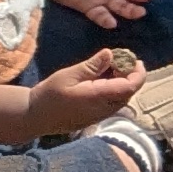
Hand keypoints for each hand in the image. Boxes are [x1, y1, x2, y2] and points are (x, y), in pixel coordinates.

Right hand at [27, 50, 150, 128]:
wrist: (34, 117)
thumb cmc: (49, 95)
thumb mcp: (68, 76)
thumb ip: (92, 66)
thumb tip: (111, 53)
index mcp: (99, 98)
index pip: (130, 87)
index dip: (138, 73)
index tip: (134, 59)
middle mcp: (105, 109)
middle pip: (129, 92)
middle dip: (130, 74)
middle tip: (119, 60)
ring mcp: (101, 116)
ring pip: (123, 98)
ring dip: (122, 82)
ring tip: (110, 68)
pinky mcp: (97, 118)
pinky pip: (114, 103)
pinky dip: (114, 89)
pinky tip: (102, 80)